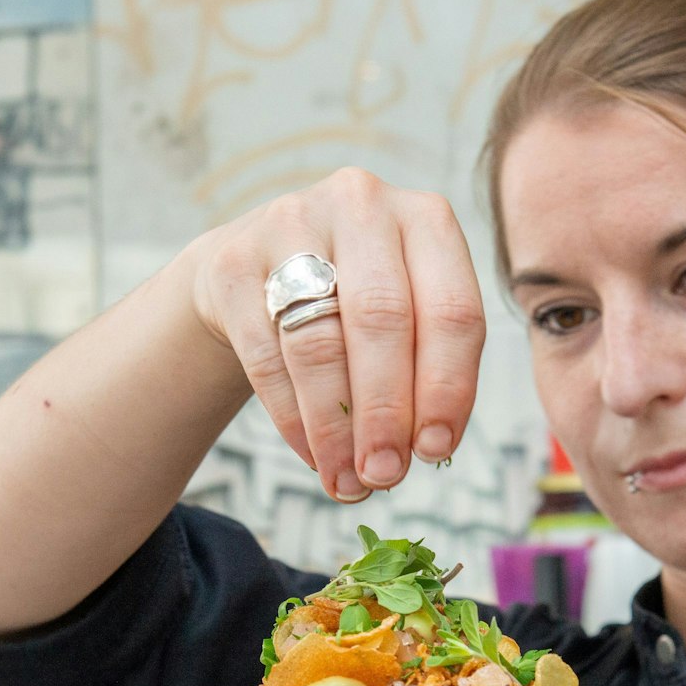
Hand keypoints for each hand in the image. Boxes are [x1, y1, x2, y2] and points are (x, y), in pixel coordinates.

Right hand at [187, 169, 486, 502]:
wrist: (259, 268)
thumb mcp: (409, 314)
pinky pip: (267, 354)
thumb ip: (427, 370)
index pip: (452, 311)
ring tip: (347, 481)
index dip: (447, 389)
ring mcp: (291, 223)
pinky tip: (312, 455)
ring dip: (335, 427)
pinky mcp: (233, 260)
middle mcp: (362, 204)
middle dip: (386, 412)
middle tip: (385, 475)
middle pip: (382, 321)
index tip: (435, 451)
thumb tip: (426, 450)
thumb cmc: (356, 303)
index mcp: (427, 218)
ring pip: (319, 342)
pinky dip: (292, 417)